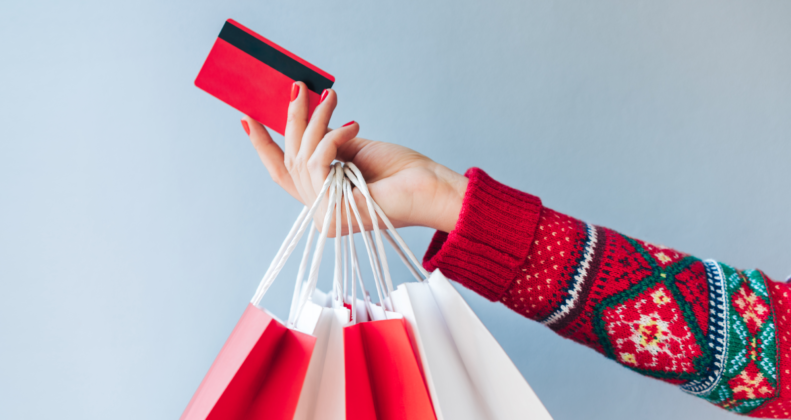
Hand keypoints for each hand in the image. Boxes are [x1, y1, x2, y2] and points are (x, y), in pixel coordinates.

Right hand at [243, 82, 467, 234]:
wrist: (431, 188)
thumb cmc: (402, 171)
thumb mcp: (355, 148)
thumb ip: (326, 142)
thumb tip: (304, 121)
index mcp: (323, 196)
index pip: (282, 173)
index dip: (263, 146)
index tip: (247, 118)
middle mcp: (319, 209)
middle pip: (290, 159)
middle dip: (292, 119)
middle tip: (298, 87)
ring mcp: (324, 214)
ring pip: (303, 157)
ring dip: (315, 121)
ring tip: (333, 98)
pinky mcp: (332, 212)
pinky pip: (319, 163)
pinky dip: (332, 138)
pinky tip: (353, 125)